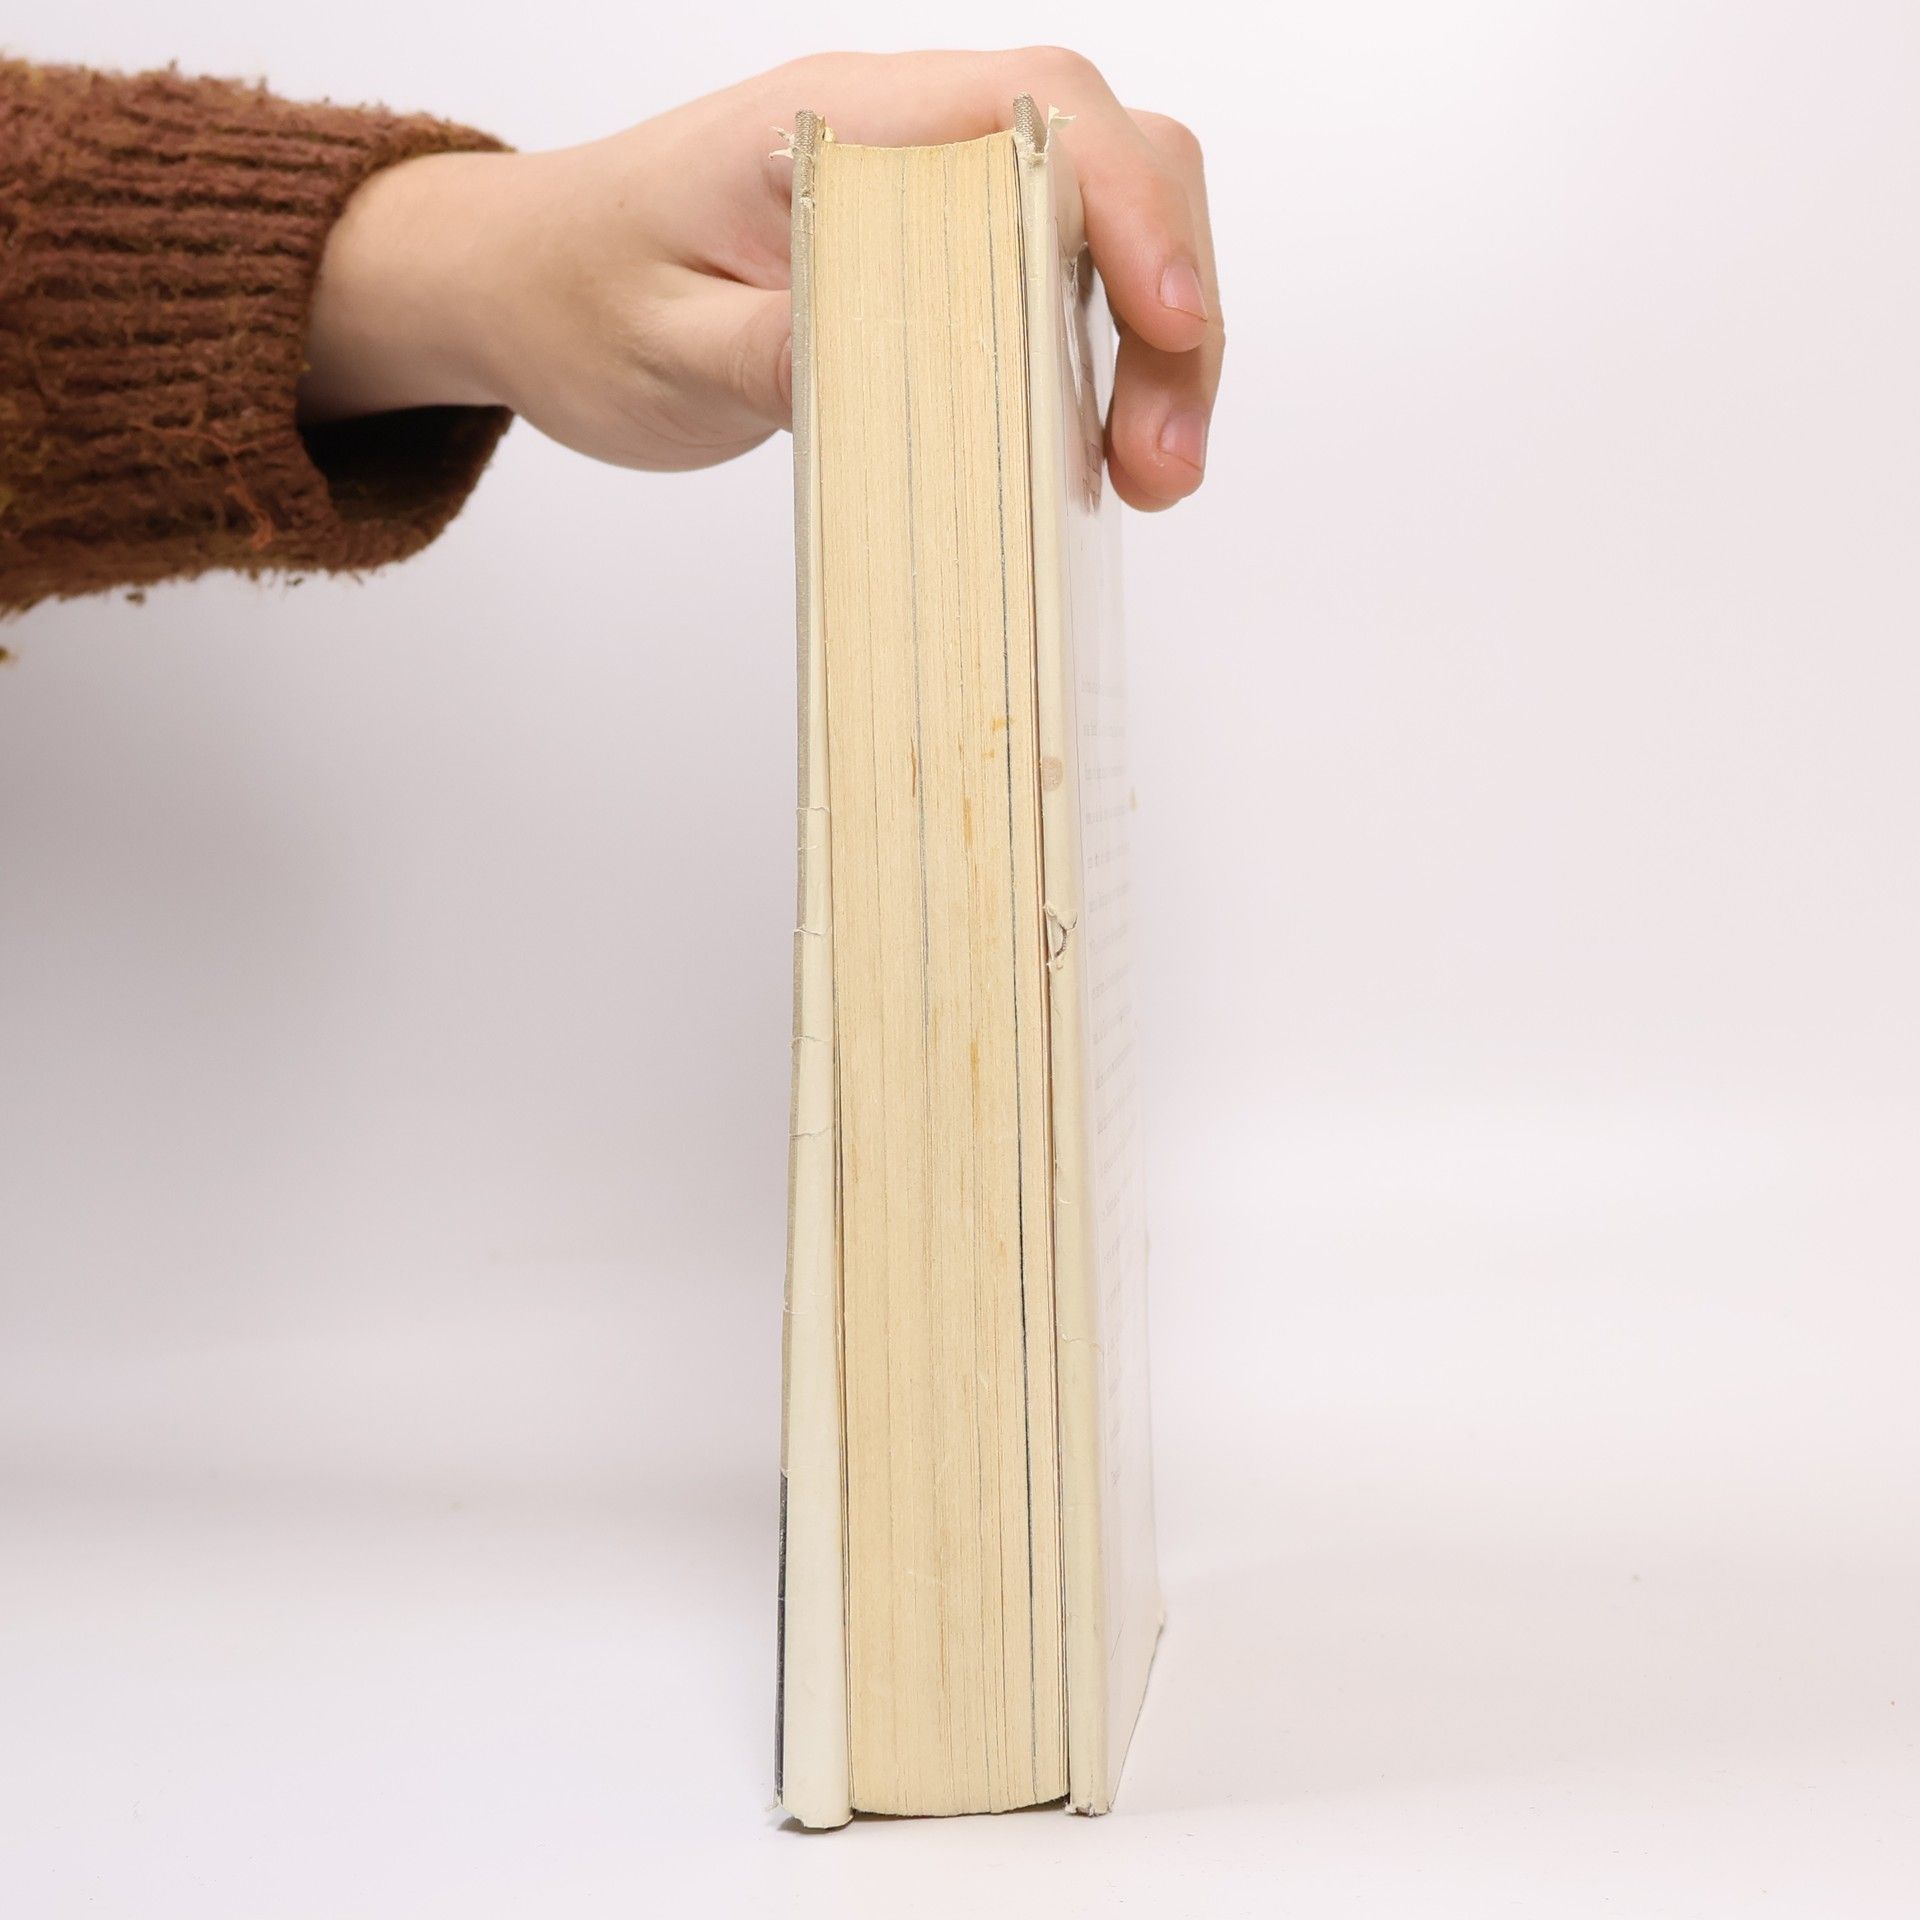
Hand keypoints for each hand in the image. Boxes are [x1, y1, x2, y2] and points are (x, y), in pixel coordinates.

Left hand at [301, 50, 1222, 509]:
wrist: (527, 290)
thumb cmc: (578, 296)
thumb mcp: (658, 345)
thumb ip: (774, 352)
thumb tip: (896, 370)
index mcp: (844, 123)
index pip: (1042, 112)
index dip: (1134, 207)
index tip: (1170, 323)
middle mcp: (910, 143)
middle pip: (1113, 170)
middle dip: (1174, 306)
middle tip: (1162, 461)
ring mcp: (933, 205)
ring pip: (1105, 239)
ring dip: (1154, 355)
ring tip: (1147, 479)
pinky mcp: (938, 271)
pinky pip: (1058, 295)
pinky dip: (1103, 373)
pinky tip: (1096, 458)